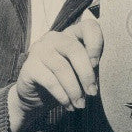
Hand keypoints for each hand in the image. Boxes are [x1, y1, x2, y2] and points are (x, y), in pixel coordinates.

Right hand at [8, 17, 102, 131]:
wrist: (37, 98)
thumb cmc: (66, 82)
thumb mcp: (82, 73)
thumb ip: (91, 68)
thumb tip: (101, 78)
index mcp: (72, 35)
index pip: (88, 27)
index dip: (95, 43)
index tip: (97, 64)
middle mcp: (54, 38)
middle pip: (74, 49)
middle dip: (86, 74)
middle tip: (92, 93)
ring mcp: (39, 50)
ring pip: (62, 68)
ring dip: (75, 90)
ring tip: (81, 104)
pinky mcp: (29, 66)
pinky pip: (50, 81)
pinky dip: (62, 95)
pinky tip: (68, 105)